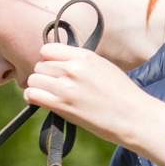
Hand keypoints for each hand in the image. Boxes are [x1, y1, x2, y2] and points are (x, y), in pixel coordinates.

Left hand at [22, 41, 164, 165]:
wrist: (131, 116)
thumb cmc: (121, 93)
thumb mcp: (103, 66)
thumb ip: (81, 61)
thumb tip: (60, 60)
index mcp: (84, 56)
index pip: (48, 49)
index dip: (48, 60)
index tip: (54, 69)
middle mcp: (72, 68)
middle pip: (40, 65)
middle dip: (44, 75)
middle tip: (54, 85)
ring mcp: (65, 87)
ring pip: (33, 79)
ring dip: (38, 86)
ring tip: (48, 93)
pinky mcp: (61, 105)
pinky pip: (33, 94)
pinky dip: (33, 97)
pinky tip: (40, 100)